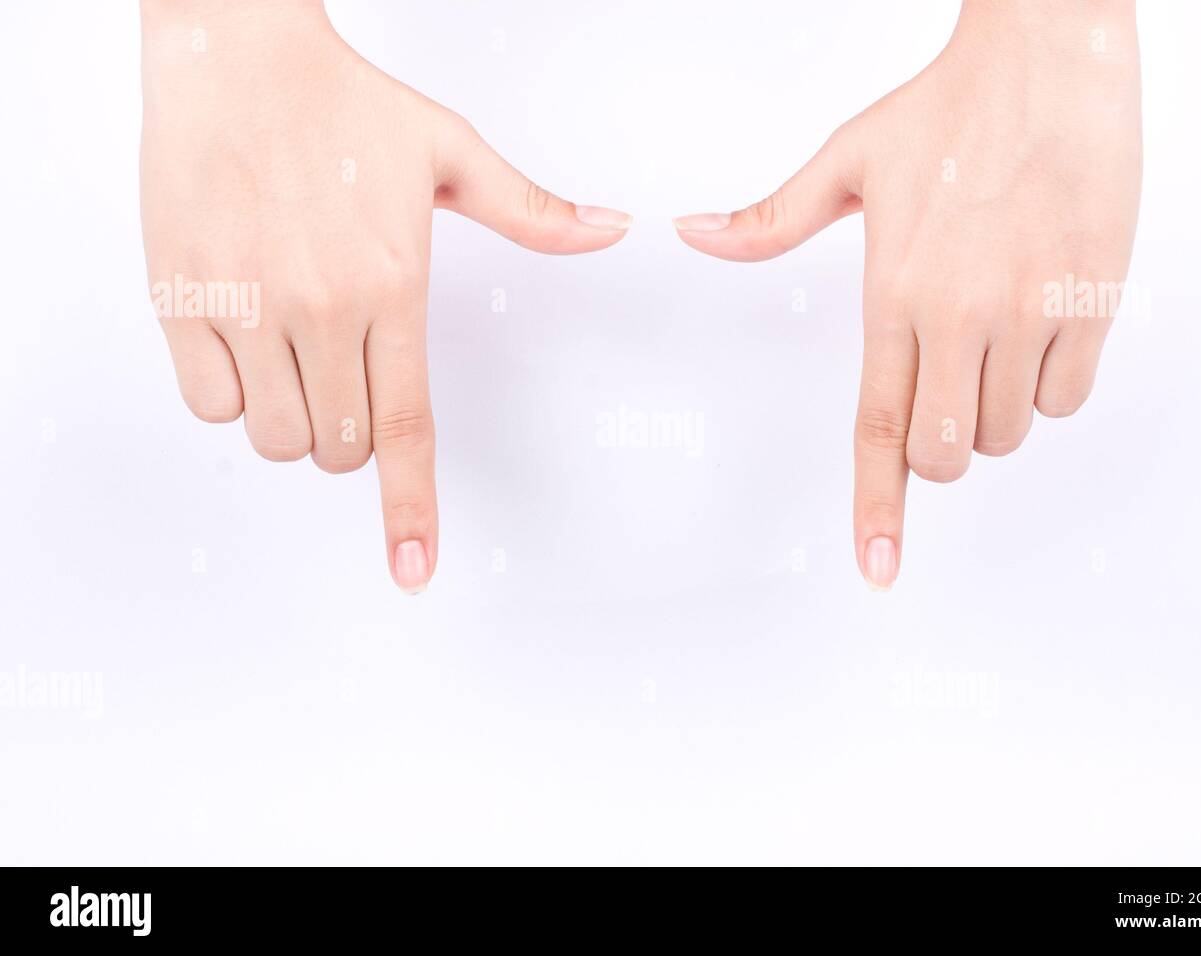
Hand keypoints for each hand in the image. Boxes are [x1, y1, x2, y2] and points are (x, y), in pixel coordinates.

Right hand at [141, 0, 630, 592]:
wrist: (236, 53)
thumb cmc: (344, 104)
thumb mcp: (451, 154)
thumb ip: (531, 213)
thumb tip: (609, 231)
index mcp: (391, 286)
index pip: (406, 428)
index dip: (411, 509)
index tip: (414, 569)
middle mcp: (319, 307)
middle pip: (339, 447)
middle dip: (350, 432)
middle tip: (349, 366)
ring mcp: (245, 307)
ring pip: (275, 438)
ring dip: (293, 418)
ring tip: (295, 345)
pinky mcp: (182, 299)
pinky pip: (209, 403)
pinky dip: (230, 392)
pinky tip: (245, 335)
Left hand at [675, 0, 1140, 588]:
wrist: (1050, 58)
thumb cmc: (951, 108)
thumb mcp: (848, 162)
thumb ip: (771, 221)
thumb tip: (695, 234)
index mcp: (895, 292)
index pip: (878, 428)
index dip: (877, 508)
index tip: (877, 566)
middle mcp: (963, 314)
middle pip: (947, 452)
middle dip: (938, 451)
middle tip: (937, 395)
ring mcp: (1032, 313)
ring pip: (1008, 434)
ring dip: (991, 415)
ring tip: (988, 338)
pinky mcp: (1093, 304)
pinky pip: (1068, 398)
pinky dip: (1048, 387)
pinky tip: (1036, 328)